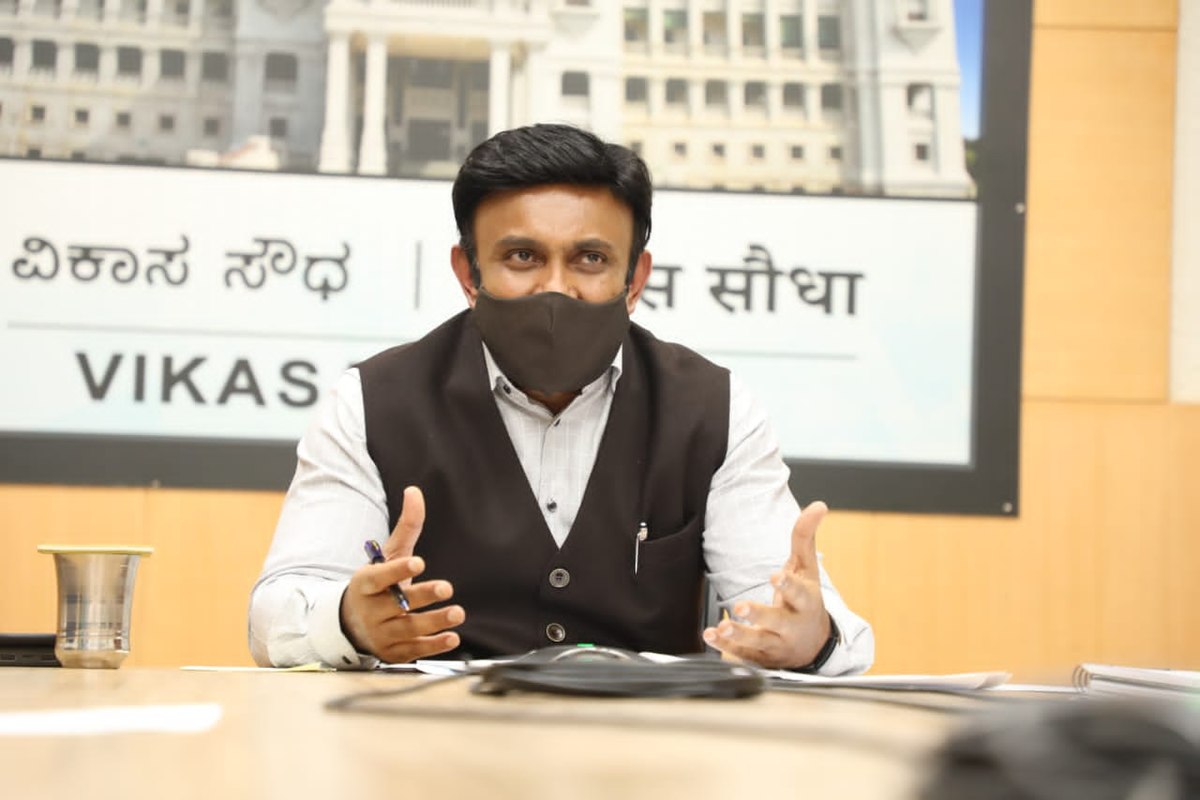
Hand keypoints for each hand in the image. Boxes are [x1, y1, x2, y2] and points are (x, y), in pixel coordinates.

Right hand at [339, 486, 465, 662]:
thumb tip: (415, 491)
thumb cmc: (378, 584)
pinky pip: (413, 650)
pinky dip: (433, 646)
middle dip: (423, 596)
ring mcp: (381, 633)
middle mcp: (371, 610)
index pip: (379, 577)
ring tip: (457, 612)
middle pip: (397, 604)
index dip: (398, 570)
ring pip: (408, 629)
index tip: (419, 562)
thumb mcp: (389, 554)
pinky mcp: (392, 653)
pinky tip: (452, 637)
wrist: (354, 623)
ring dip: (434, 621)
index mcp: (365, 584)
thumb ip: (406, 526)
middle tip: (447, 588)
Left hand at [701, 501, 831, 668]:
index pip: (800, 593)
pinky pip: (744, 655)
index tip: (776, 577)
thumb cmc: (806, 601)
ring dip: (739, 635)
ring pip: (759, 642)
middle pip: (777, 621)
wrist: (813, 645)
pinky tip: (711, 636)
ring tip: (723, 626)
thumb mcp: (807, 569)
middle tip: (741, 607)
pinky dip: (726, 648)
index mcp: (806, 602)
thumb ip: (805, 537)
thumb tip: (818, 505)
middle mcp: (792, 625)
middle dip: (760, 615)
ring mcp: (777, 644)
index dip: (788, 586)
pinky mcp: (761, 658)